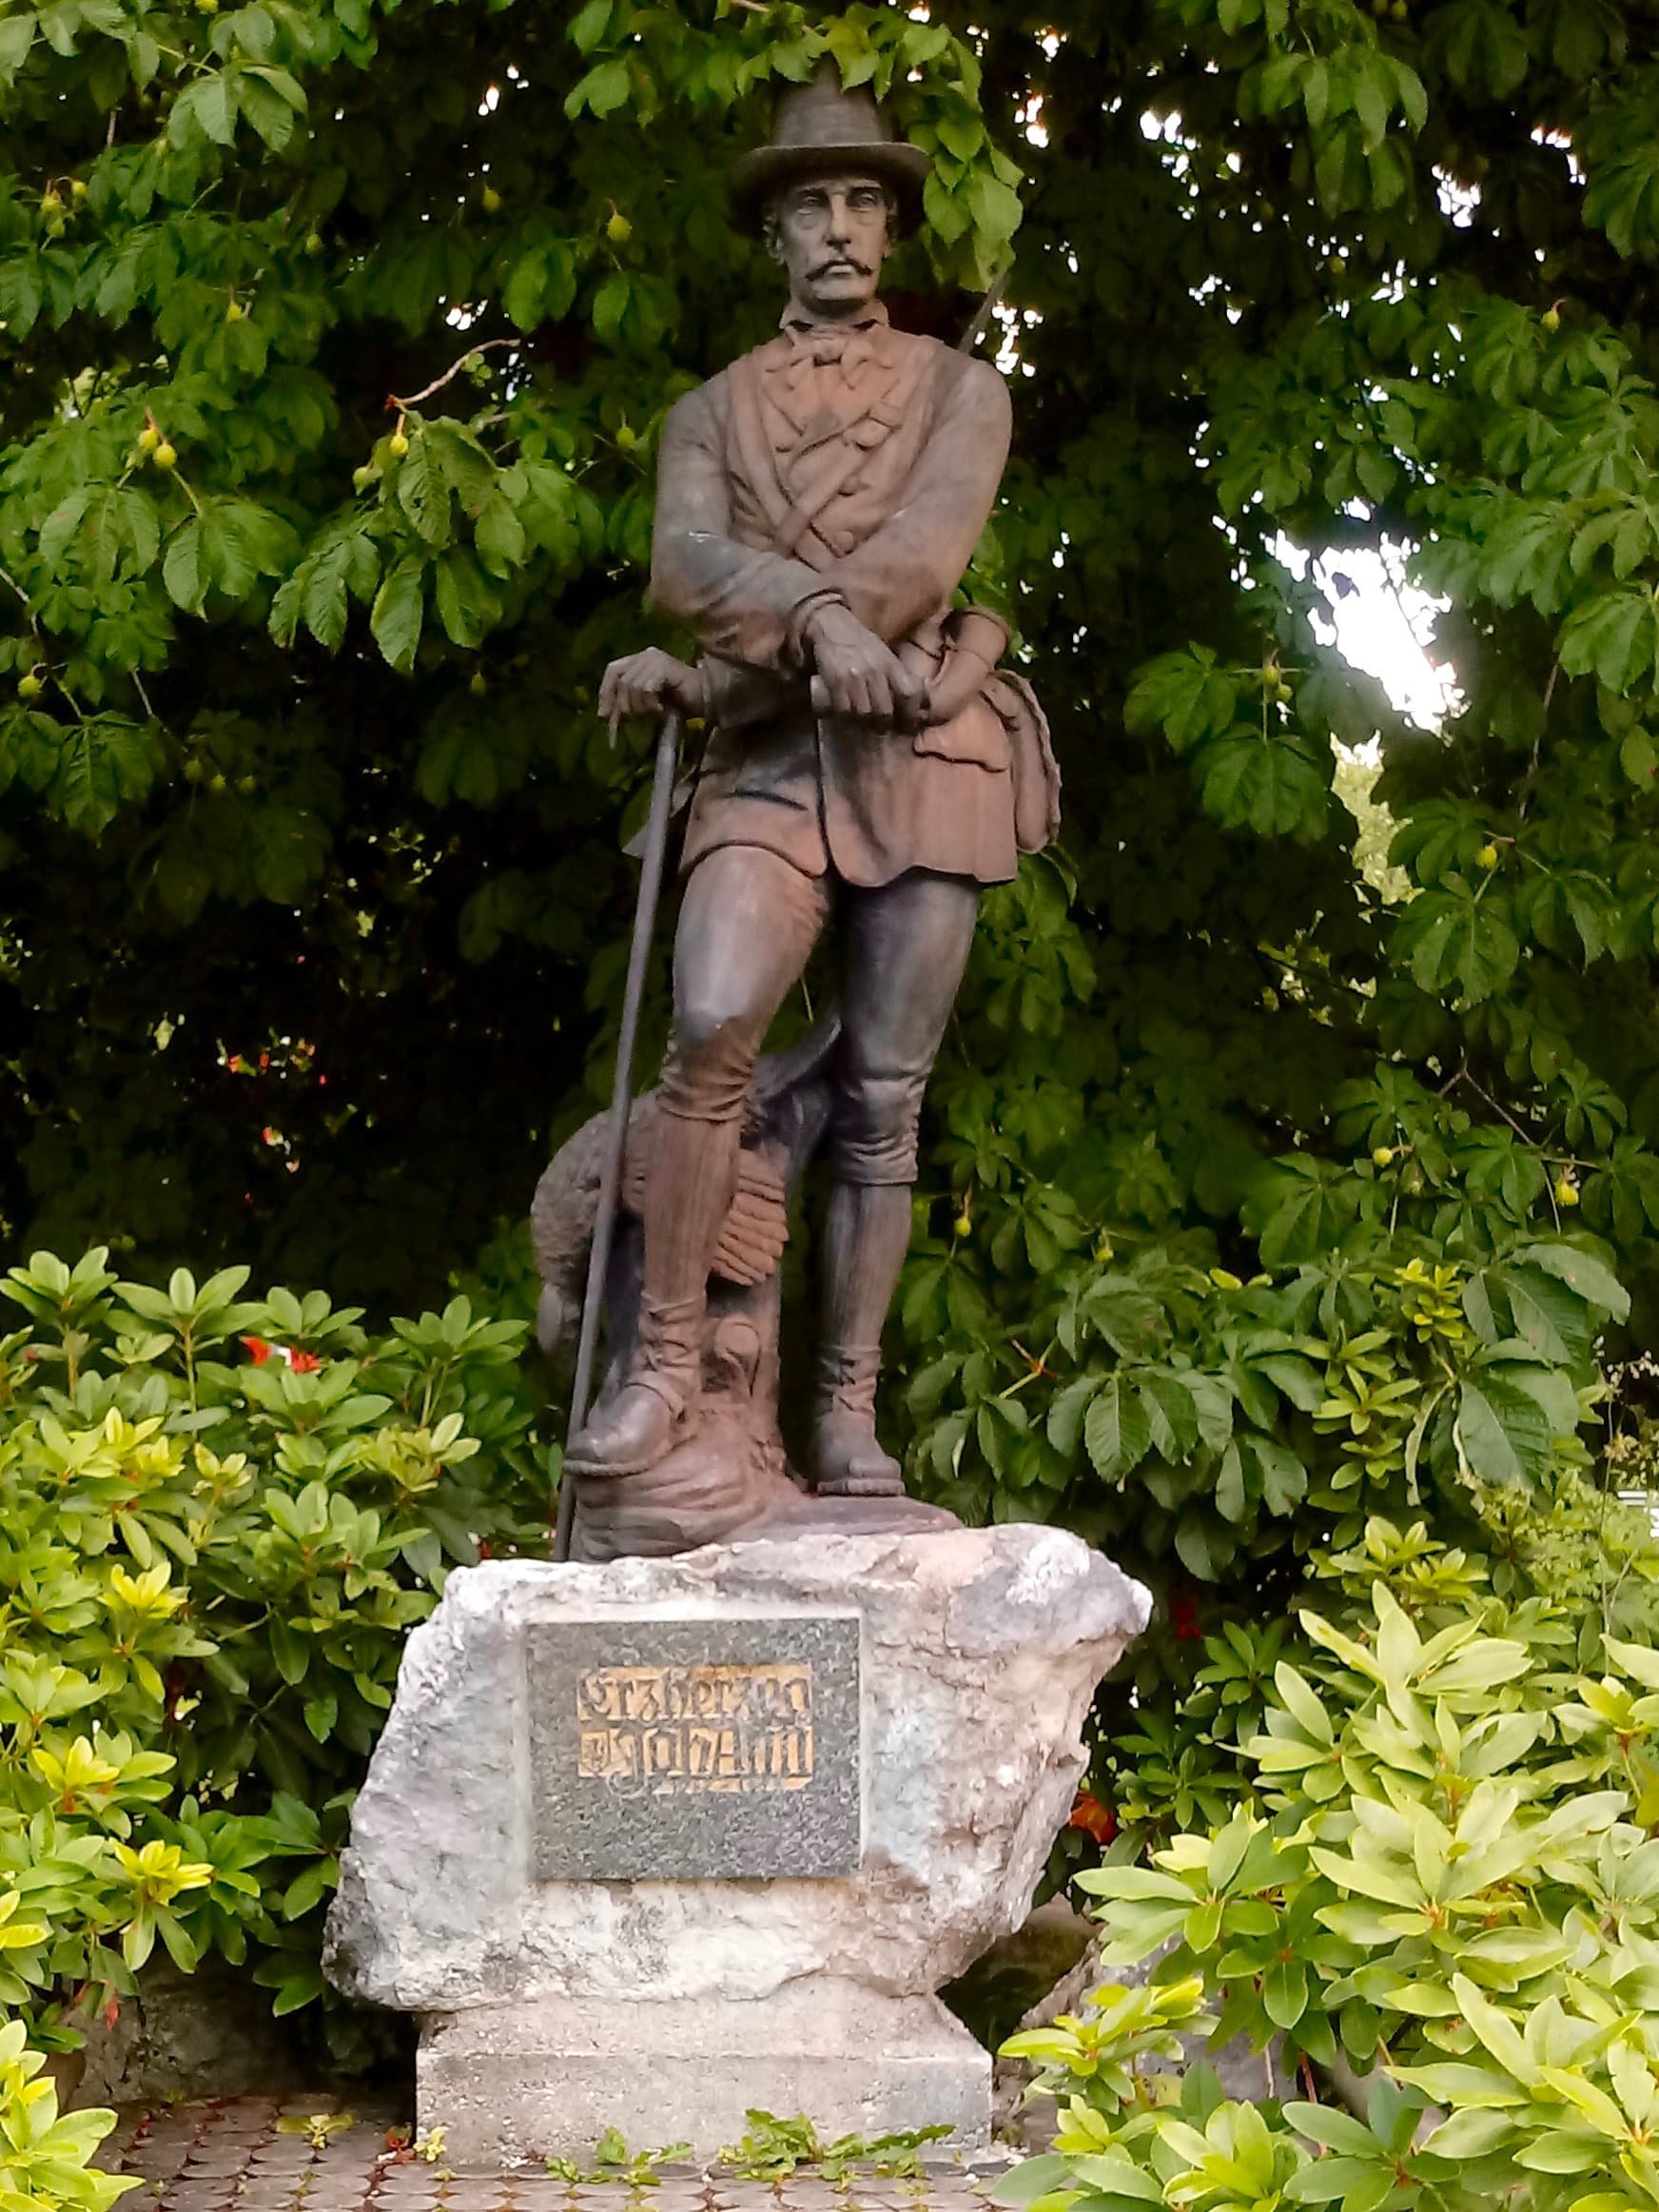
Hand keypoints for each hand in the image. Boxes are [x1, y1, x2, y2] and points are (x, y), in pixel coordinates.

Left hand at [597, 649, 705, 736]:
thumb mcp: (647, 702)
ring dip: (641, 707)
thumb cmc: (681, 702)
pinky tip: (661, 709)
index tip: (605, 715)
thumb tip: (604, 714)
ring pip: (631, 686)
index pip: (613, 670)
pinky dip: (650, 704)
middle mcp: (646, 654)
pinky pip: (645, 688)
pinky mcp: (664, 666)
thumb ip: (628, 702)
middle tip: (640, 718)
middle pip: (620, 681)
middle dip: (625, 705)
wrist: (710, 699)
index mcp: (641, 659)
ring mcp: (656, 658)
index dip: (605, 692)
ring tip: (655, 712)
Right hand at [805, 604, 927, 726]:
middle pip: (885, 711)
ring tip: (863, 724)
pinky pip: (843, 710)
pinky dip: (845, 717)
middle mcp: (875, 671)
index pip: (909, 694)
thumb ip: (900, 677)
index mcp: (891, 664)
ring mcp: (854, 676)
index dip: (911, 715)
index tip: (909, 726)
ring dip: (864, 723)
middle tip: (881, 729)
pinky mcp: (835, 681)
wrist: (831, 624)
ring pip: (864, 714)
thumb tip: (922, 702)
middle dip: (884, 725)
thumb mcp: (886, 655)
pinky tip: (846, 716)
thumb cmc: (861, 643)